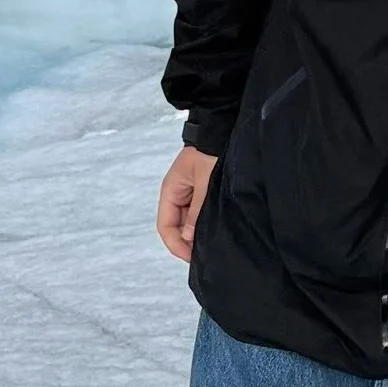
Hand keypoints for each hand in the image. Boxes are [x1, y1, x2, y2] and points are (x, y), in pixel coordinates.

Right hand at [156, 143, 216, 261]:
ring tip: (212, 245)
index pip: (165, 226)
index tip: (193, 258)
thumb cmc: (211, 150)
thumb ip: (197, 211)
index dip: (176, 245)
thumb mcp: (205, 182)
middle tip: (206, 255)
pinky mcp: (201, 191)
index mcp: (171, 191)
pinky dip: (203, 223)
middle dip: (188, 243)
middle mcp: (177, 194)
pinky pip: (198, 213)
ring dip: (197, 234)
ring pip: (188, 222)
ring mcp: (189, 193)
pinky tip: (216, 229)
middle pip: (176, 227)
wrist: (221, 128)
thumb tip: (189, 238)